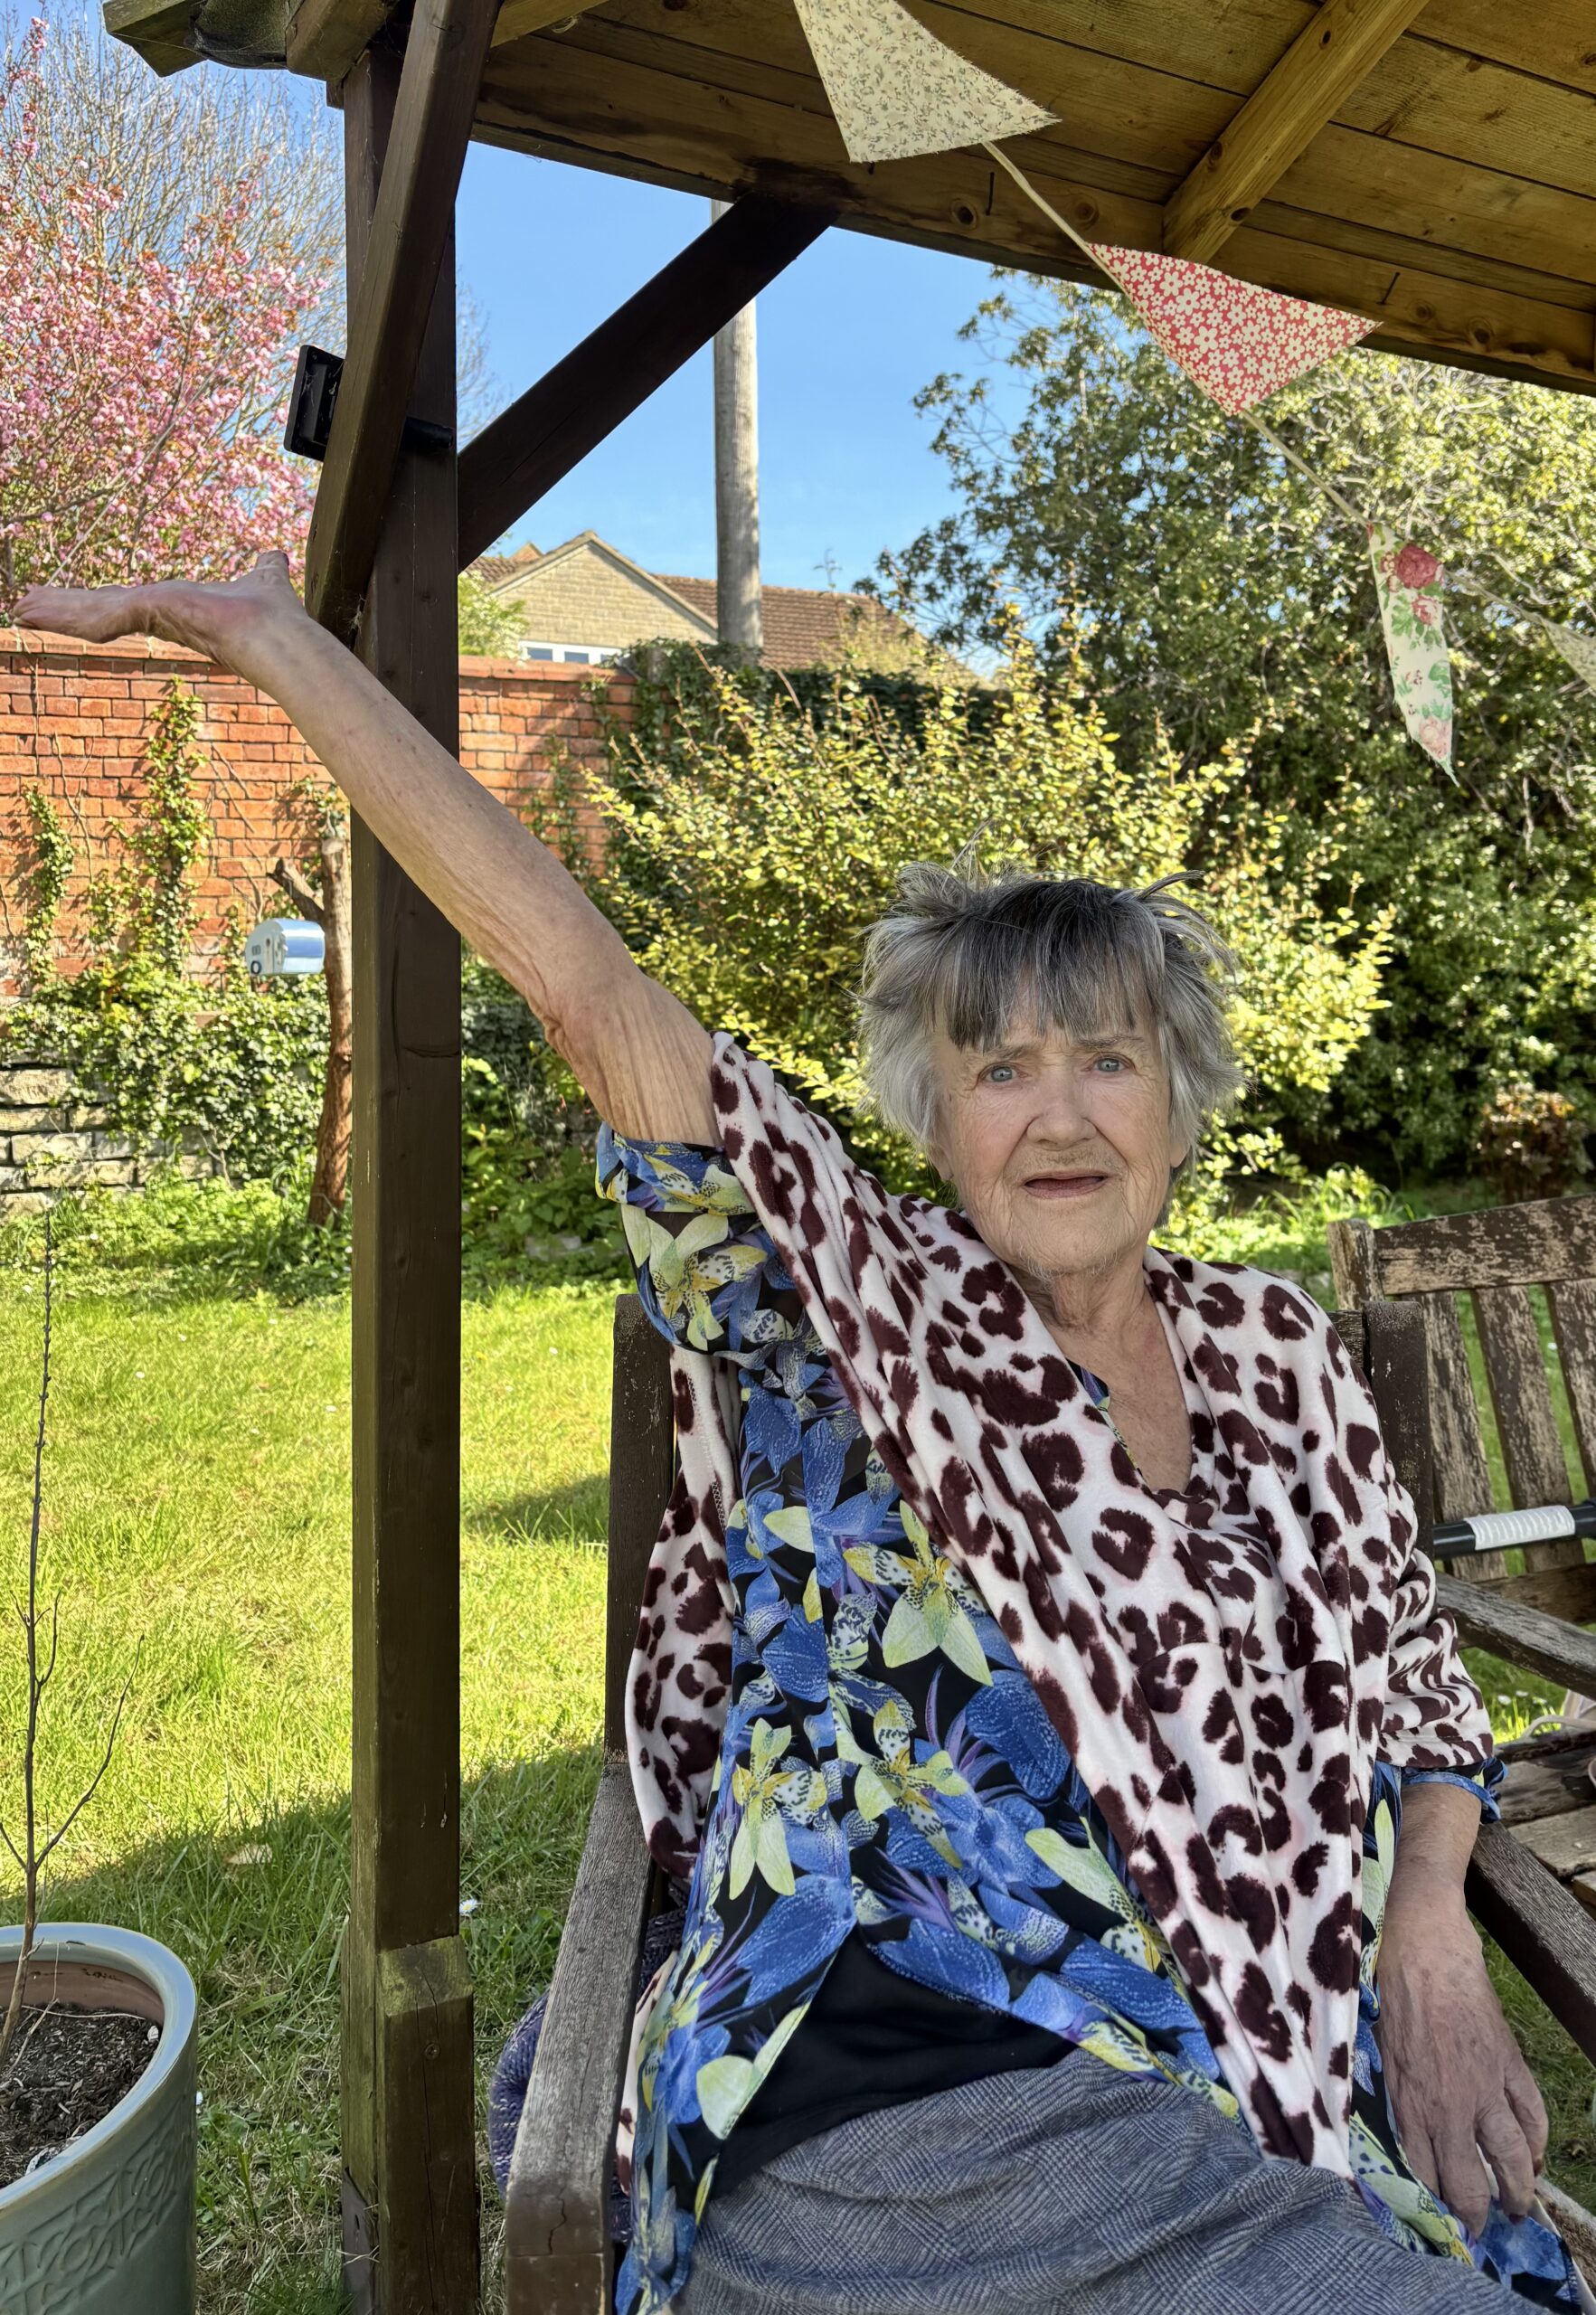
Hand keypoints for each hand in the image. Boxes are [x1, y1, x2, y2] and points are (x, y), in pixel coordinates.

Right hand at [11, 550, 306, 686]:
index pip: (125, 604)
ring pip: (92, 612)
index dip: (97, 602)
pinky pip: (99, 615)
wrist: (279, 636)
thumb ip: (264, 567)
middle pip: (99, 607)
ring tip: (19, 610)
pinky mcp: (148, 614)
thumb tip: (274, 556)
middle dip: (62, 607)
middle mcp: (158, 614)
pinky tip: (34, 615)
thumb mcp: (263, 577)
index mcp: (174, 608)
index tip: (74, 602)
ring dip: (54, 611)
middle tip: (25, 606)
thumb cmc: (273, 615)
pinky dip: (66, 617)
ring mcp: (151, 617)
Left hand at [1376, 1869, 1546, 2234]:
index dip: (1437, 2203)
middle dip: (1477, 2213)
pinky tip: (1536, 2158)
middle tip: (1483, 2227)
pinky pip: (1532, 2117)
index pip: (1427, 2175)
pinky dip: (1538, 2144)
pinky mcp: (1509, 2066)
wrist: (1424, 1950)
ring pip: (1512, 2159)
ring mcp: (1485, 2088)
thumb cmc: (1389, 1996)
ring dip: (1518, 2191)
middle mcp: (1449, 2107)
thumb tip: (1411, 2137)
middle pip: (1471, 2181)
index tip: (1442, 2218)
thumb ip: (1398, 2101)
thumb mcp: (1380, 2056)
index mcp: (1410, 2105)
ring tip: (1518, 2208)